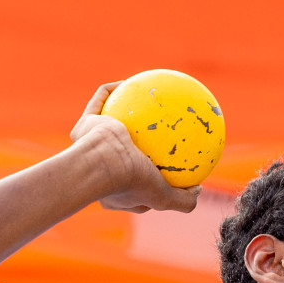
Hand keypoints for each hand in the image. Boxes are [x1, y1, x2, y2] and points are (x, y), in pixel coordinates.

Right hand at [68, 83, 199, 214]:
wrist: (100, 163)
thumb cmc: (131, 181)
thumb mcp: (164, 197)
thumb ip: (183, 200)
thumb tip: (198, 190)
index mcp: (115, 189)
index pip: (138, 182)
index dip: (154, 174)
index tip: (171, 162)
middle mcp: (101, 167)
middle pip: (123, 151)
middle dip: (138, 141)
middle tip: (159, 130)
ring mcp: (91, 145)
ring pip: (109, 123)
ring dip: (125, 111)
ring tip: (146, 100)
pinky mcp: (85, 125)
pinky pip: (100, 101)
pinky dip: (112, 91)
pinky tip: (130, 82)